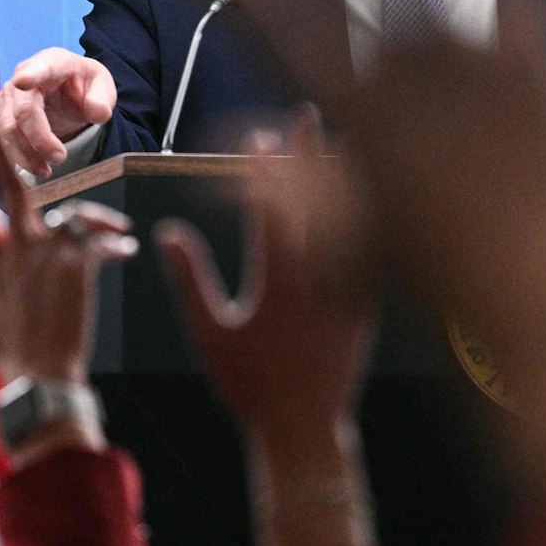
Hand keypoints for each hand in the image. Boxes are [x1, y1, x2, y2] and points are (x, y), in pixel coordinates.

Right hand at [0, 49, 115, 177]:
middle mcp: (25, 73)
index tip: (23, 82)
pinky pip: (3, 138)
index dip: (30, 75)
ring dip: (27, 152)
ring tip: (48, 168)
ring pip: (8, 127)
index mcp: (53, 62)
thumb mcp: (103, 88)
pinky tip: (38, 166)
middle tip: (60, 157)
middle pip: (23, 110)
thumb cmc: (84, 86)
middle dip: (40, 138)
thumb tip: (98, 112)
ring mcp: (10, 93)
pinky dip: (20, 156)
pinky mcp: (3, 112)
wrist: (70, 93)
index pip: (40, 68)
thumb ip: (103, 99)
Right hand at [0, 114, 134, 389]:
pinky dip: (115, 244)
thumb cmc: (11, 354)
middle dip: (0, 146)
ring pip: (72, 211)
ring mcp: (51, 253)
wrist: (44, 377)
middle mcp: (22, 246)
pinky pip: (101, 241)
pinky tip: (127, 253)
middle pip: (12, 185)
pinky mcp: (79, 265)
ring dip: (95, 217)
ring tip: (116, 232)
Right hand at [156, 112, 373, 444]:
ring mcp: (349, 290)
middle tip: (308, 117)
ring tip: (344, 141)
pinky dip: (372, 217)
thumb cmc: (251, 385)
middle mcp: (320, 280)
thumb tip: (169, 232)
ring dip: (346, 177)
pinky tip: (373, 196)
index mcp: (278, 284)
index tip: (260, 137)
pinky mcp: (370, 304)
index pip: (272, 212)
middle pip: (318, 203)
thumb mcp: (210, 334)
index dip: (265, 172)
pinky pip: (376, 250)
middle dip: (310, 156)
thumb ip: (190, 281)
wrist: (306, 429)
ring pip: (352, 220)